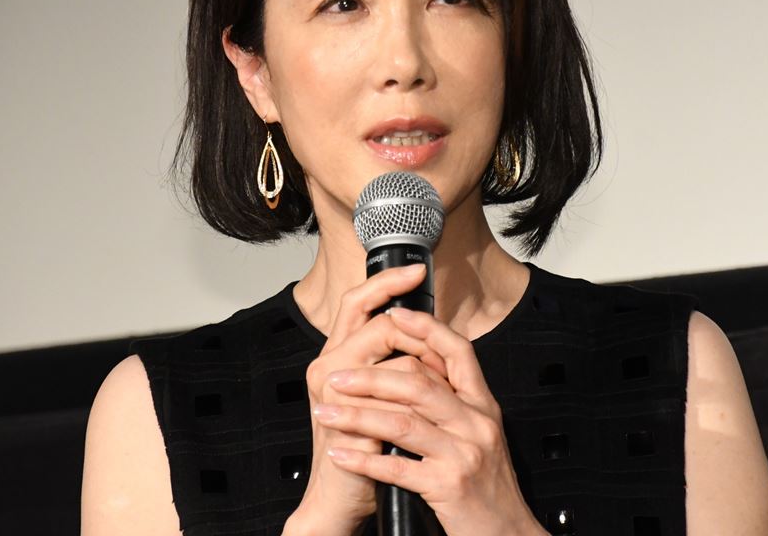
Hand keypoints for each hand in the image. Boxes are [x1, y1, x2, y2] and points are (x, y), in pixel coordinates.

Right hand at [287, 264, 442, 535]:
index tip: (417, 271)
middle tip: (439, 346)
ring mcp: (332, 390)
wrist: (341, 496)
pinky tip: (428, 413)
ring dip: (426, 376)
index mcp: (336, 353)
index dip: (387, 283)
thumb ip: (392, 362)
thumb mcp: (380, 394)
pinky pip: (396, 396)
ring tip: (436, 393)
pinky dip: (420, 404)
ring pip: (396, 360)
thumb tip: (427, 334)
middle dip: (417, 331)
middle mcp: (328, 365)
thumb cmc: (364, 447)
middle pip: (380, 324)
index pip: (358, 301)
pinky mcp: (344, 417)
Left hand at [313, 298, 545, 535]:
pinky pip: (396, 467)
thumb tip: (416, 372)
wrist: (508, 535)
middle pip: (419, 383)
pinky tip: (340, 452)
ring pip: (402, 422)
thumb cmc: (488, 488)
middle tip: (335, 377)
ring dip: (356, 415)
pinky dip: (362, 458)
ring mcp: (463, 454)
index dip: (425, 328)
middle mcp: (476, 424)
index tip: (392, 314)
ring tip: (326, 412)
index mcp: (483, 406)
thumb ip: (455, 405)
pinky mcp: (448, 486)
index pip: (458, 351)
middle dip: (370, 377)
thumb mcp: (481, 436)